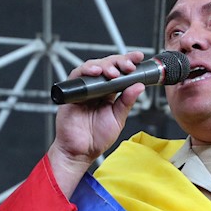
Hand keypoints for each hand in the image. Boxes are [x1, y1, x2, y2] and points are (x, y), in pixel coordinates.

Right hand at [48, 51, 147, 192]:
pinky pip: (78, 75)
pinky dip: (87, 70)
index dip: (128, 63)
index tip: (139, 58)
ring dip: (105, 65)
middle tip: (128, 66)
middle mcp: (97, 88)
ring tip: (114, 72)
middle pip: (107, 66)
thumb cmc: (97, 138)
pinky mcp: (72, 91)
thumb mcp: (118, 119)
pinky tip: (96, 72)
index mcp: (109, 93)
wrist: (80, 151)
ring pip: (93, 67)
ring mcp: (84, 88)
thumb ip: (127, 102)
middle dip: (119, 62)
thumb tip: (139, 86)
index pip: (119, 73)